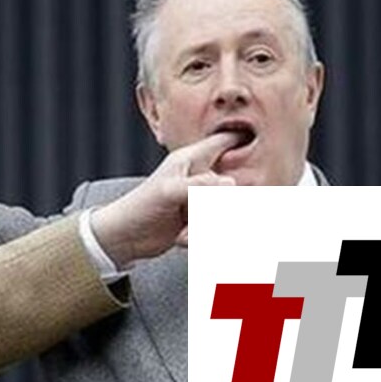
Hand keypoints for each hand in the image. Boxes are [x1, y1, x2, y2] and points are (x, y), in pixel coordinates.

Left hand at [89, 132, 239, 267]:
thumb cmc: (138, 208)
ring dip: (208, 226)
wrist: (123, 238)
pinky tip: (181, 239)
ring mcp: (199, 199)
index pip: (223, 142)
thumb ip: (199, 186)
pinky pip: (216, 228)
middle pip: (233, 185)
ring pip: (226, 209)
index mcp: (191, 160)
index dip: (242, 141)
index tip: (257, 149)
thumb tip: (231, 183)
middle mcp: (199, 177)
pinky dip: (200, 237)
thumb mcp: (168, 192)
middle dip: (222, 206)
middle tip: (198, 216)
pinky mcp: (198, 219)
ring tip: (185, 232)